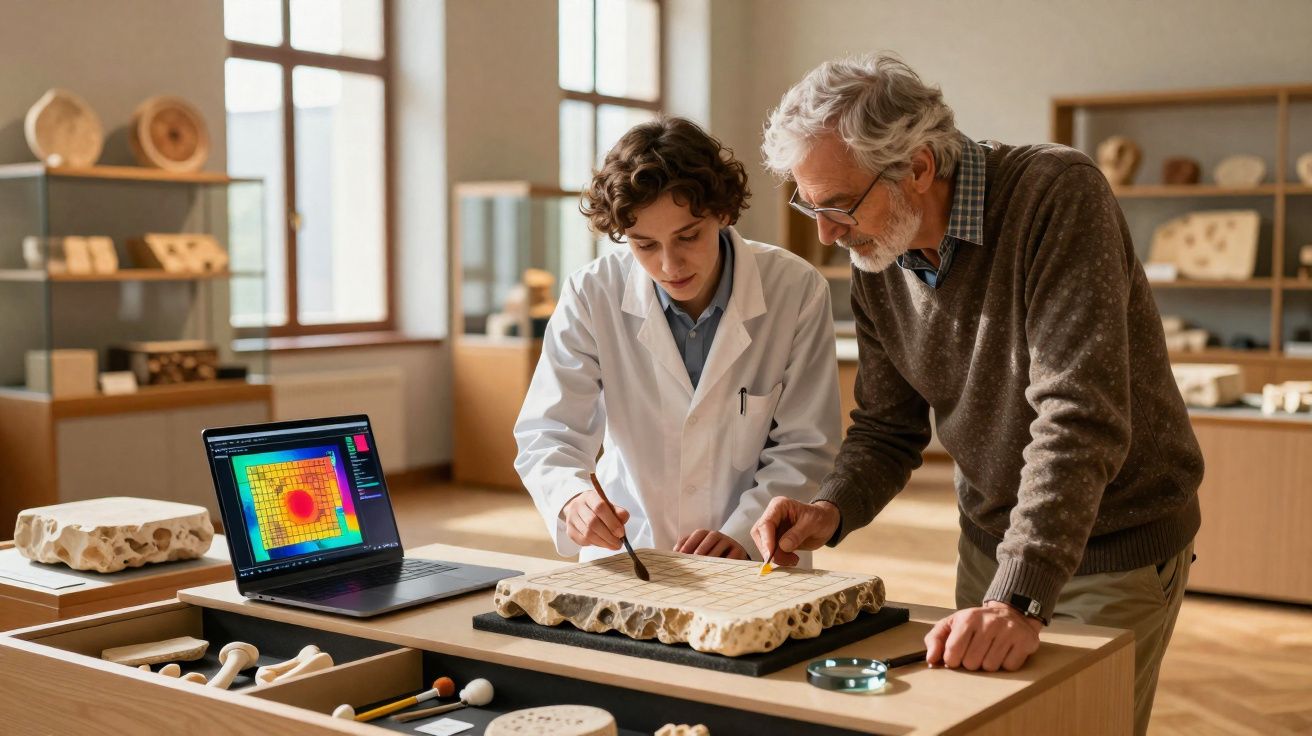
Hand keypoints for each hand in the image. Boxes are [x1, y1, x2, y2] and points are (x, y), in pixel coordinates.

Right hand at [562, 490, 629, 549]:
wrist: (579, 509)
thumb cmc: (598, 508)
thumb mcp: (608, 505)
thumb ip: (617, 512)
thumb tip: (624, 519)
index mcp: (589, 496)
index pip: (599, 507)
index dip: (611, 522)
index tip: (621, 532)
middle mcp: (577, 506)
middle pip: (592, 523)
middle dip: (608, 536)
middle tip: (619, 543)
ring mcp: (571, 519)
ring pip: (587, 534)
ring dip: (603, 542)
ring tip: (613, 545)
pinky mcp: (569, 531)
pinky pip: (583, 541)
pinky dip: (595, 544)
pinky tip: (603, 543)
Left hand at [674, 530, 748, 558]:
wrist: (732, 558)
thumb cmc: (709, 556)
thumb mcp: (698, 552)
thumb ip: (686, 552)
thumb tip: (672, 557)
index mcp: (706, 534)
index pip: (698, 534)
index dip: (689, 542)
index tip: (681, 553)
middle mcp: (718, 536)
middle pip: (711, 537)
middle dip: (702, 546)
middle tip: (695, 557)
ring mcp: (729, 542)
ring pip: (722, 544)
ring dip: (713, 554)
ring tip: (706, 564)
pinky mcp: (739, 552)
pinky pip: (733, 555)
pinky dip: (727, 560)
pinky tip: (720, 568)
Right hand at [749, 498, 840, 566]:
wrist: (827, 522)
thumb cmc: (820, 517)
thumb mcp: (813, 523)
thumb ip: (797, 534)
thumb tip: (783, 546)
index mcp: (779, 506)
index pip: (766, 523)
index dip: (766, 540)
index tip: (770, 555)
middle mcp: (773, 516)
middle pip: (759, 534)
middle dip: (769, 550)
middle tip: (783, 560)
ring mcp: (774, 528)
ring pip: (764, 545)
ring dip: (776, 556)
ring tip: (793, 560)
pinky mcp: (777, 539)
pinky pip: (772, 551)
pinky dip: (780, 558)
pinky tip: (793, 559)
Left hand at [924, 601, 1041, 671]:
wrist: (1010, 613)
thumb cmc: (977, 623)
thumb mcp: (952, 624)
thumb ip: (935, 639)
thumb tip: (930, 660)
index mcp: (968, 618)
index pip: (952, 653)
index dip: (952, 660)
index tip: (956, 656)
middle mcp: (989, 623)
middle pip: (971, 663)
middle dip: (971, 662)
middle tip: (976, 651)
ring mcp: (1009, 632)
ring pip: (990, 667)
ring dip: (988, 664)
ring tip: (990, 650)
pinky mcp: (1025, 641)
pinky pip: (1009, 667)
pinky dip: (1005, 664)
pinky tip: (1004, 652)